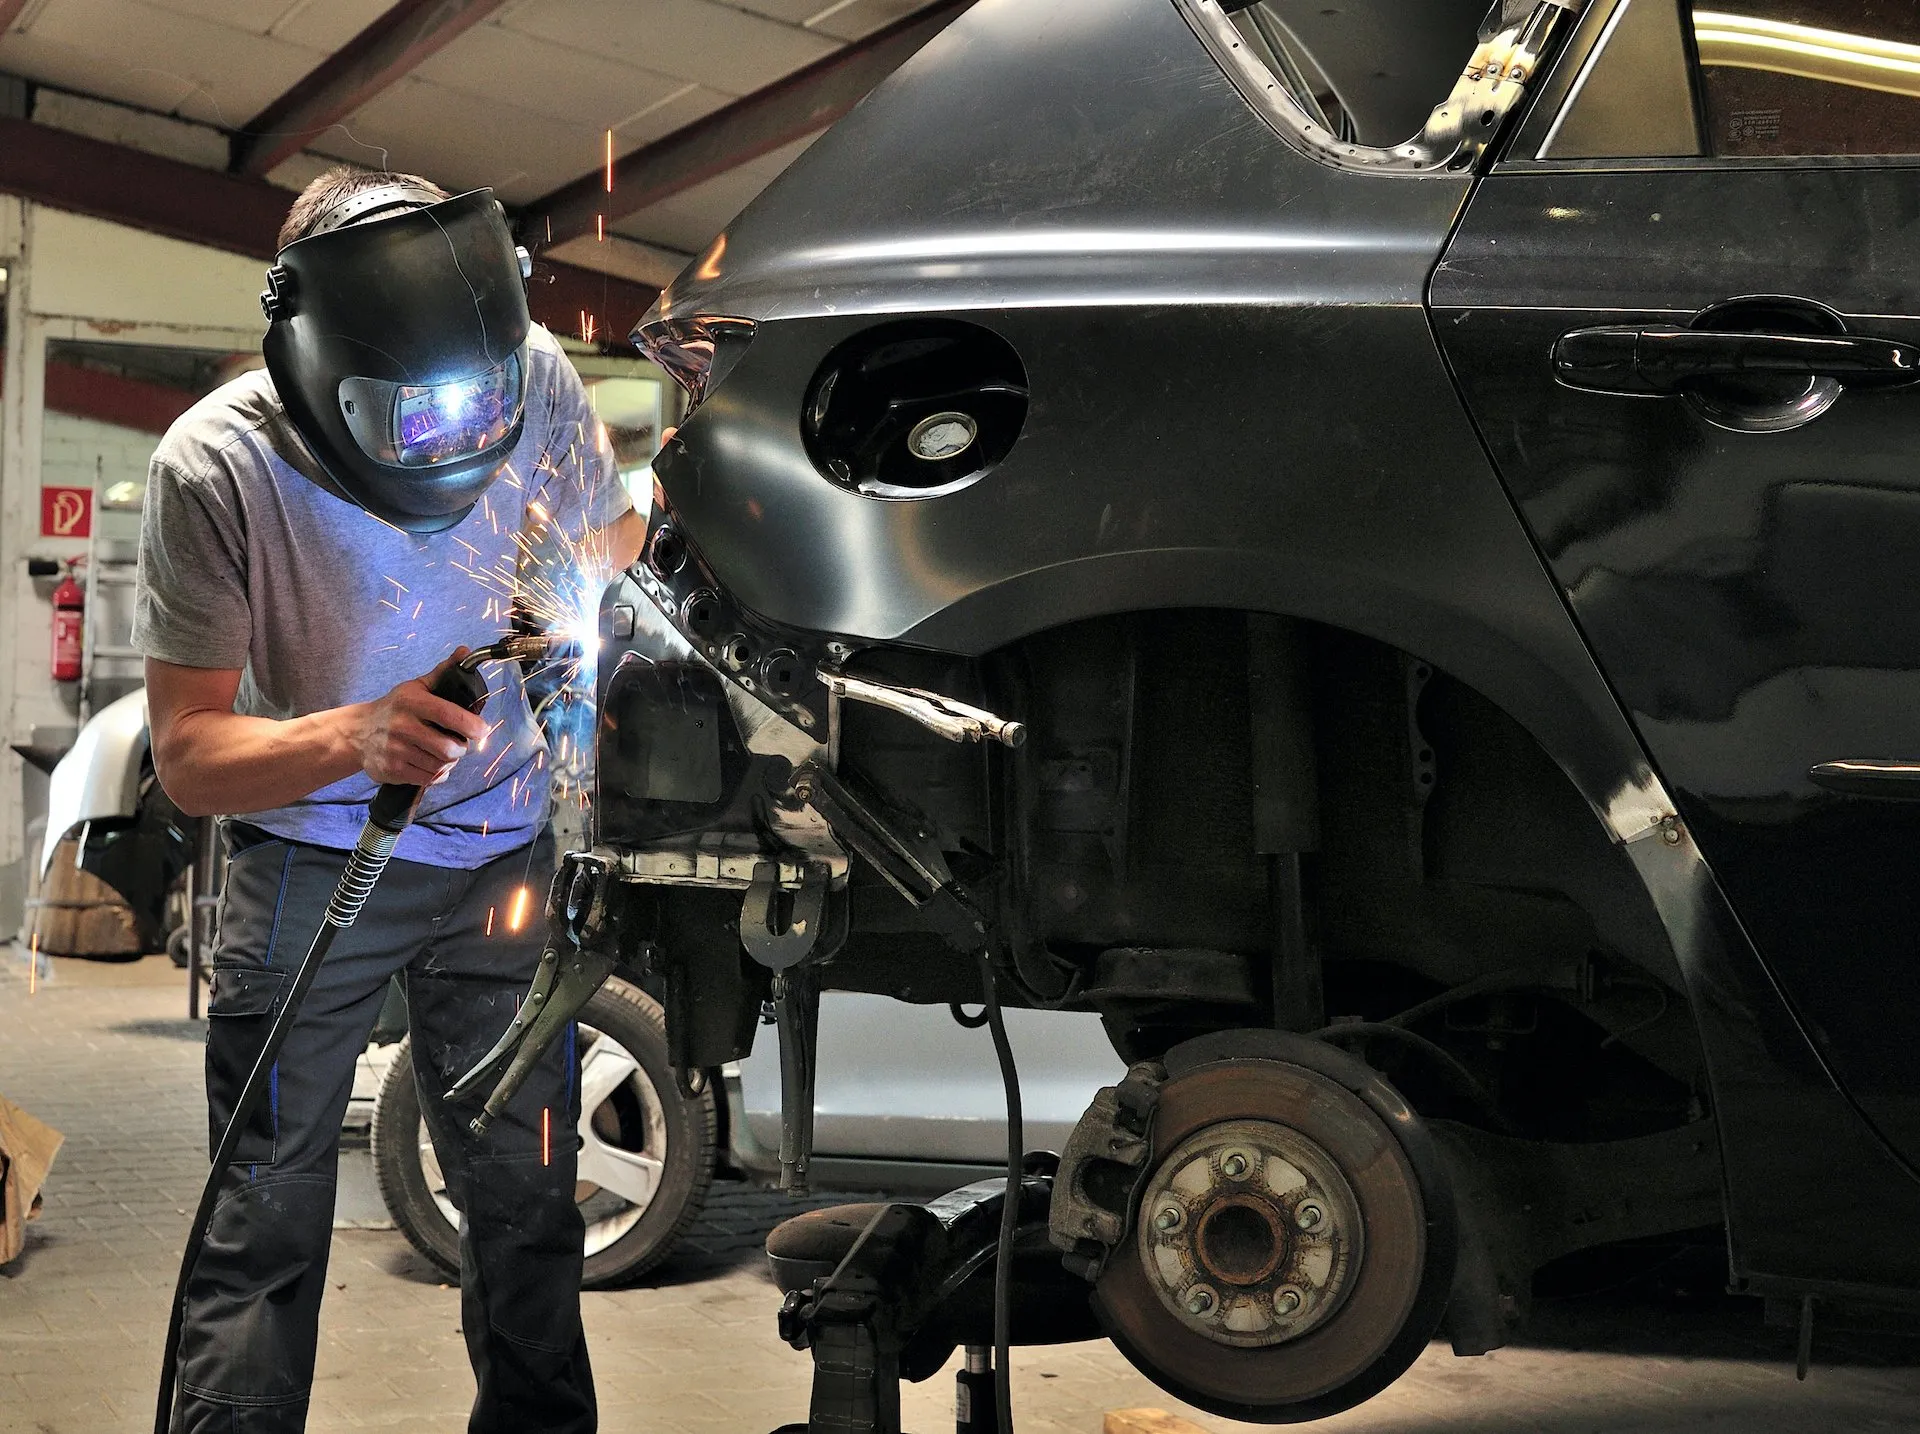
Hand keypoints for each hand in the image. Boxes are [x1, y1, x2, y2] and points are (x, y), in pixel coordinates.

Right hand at [353, 649, 489, 785]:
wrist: (357, 732)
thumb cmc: (395, 708)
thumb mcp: (416, 687)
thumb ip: (443, 672)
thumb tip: (465, 651)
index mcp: (412, 702)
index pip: (450, 715)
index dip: (472, 726)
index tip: (482, 730)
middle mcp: (402, 726)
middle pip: (449, 748)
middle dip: (461, 748)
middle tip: (459, 743)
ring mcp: (396, 750)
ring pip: (440, 766)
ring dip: (449, 762)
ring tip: (443, 753)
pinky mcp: (392, 770)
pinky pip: (429, 779)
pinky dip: (436, 774)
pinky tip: (430, 763)